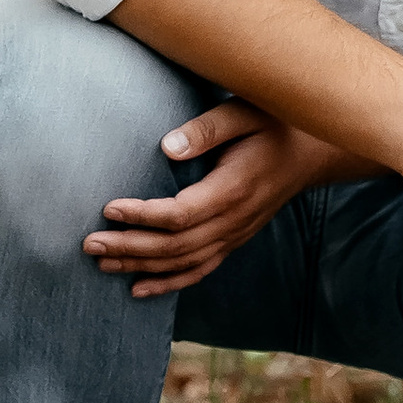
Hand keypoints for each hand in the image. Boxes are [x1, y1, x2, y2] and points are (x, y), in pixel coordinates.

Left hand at [87, 100, 342, 298]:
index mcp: (233, 189)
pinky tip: (138, 289)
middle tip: (89, 243)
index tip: (108, 208)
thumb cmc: (274, 123)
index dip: (142, 215)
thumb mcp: (243, 113)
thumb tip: (165, 147)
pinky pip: (199, 270)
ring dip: (140, 266)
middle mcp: (234, 220)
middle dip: (129, 247)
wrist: (313, 151)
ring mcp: (235, 235)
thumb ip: (206, 129)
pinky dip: (168, 284)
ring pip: (183, 263)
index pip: (180, 214)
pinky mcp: (234, 240)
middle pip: (175, 246)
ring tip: (101, 262)